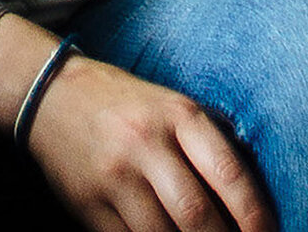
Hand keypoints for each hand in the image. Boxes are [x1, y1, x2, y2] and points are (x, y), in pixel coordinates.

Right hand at [26, 52, 275, 231]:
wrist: (52, 94)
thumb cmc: (128, 105)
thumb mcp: (172, 107)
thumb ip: (206, 145)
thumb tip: (249, 199)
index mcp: (178, 114)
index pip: (227, 171)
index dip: (254, 213)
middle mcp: (147, 144)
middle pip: (195, 213)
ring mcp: (115, 177)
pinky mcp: (89, 205)